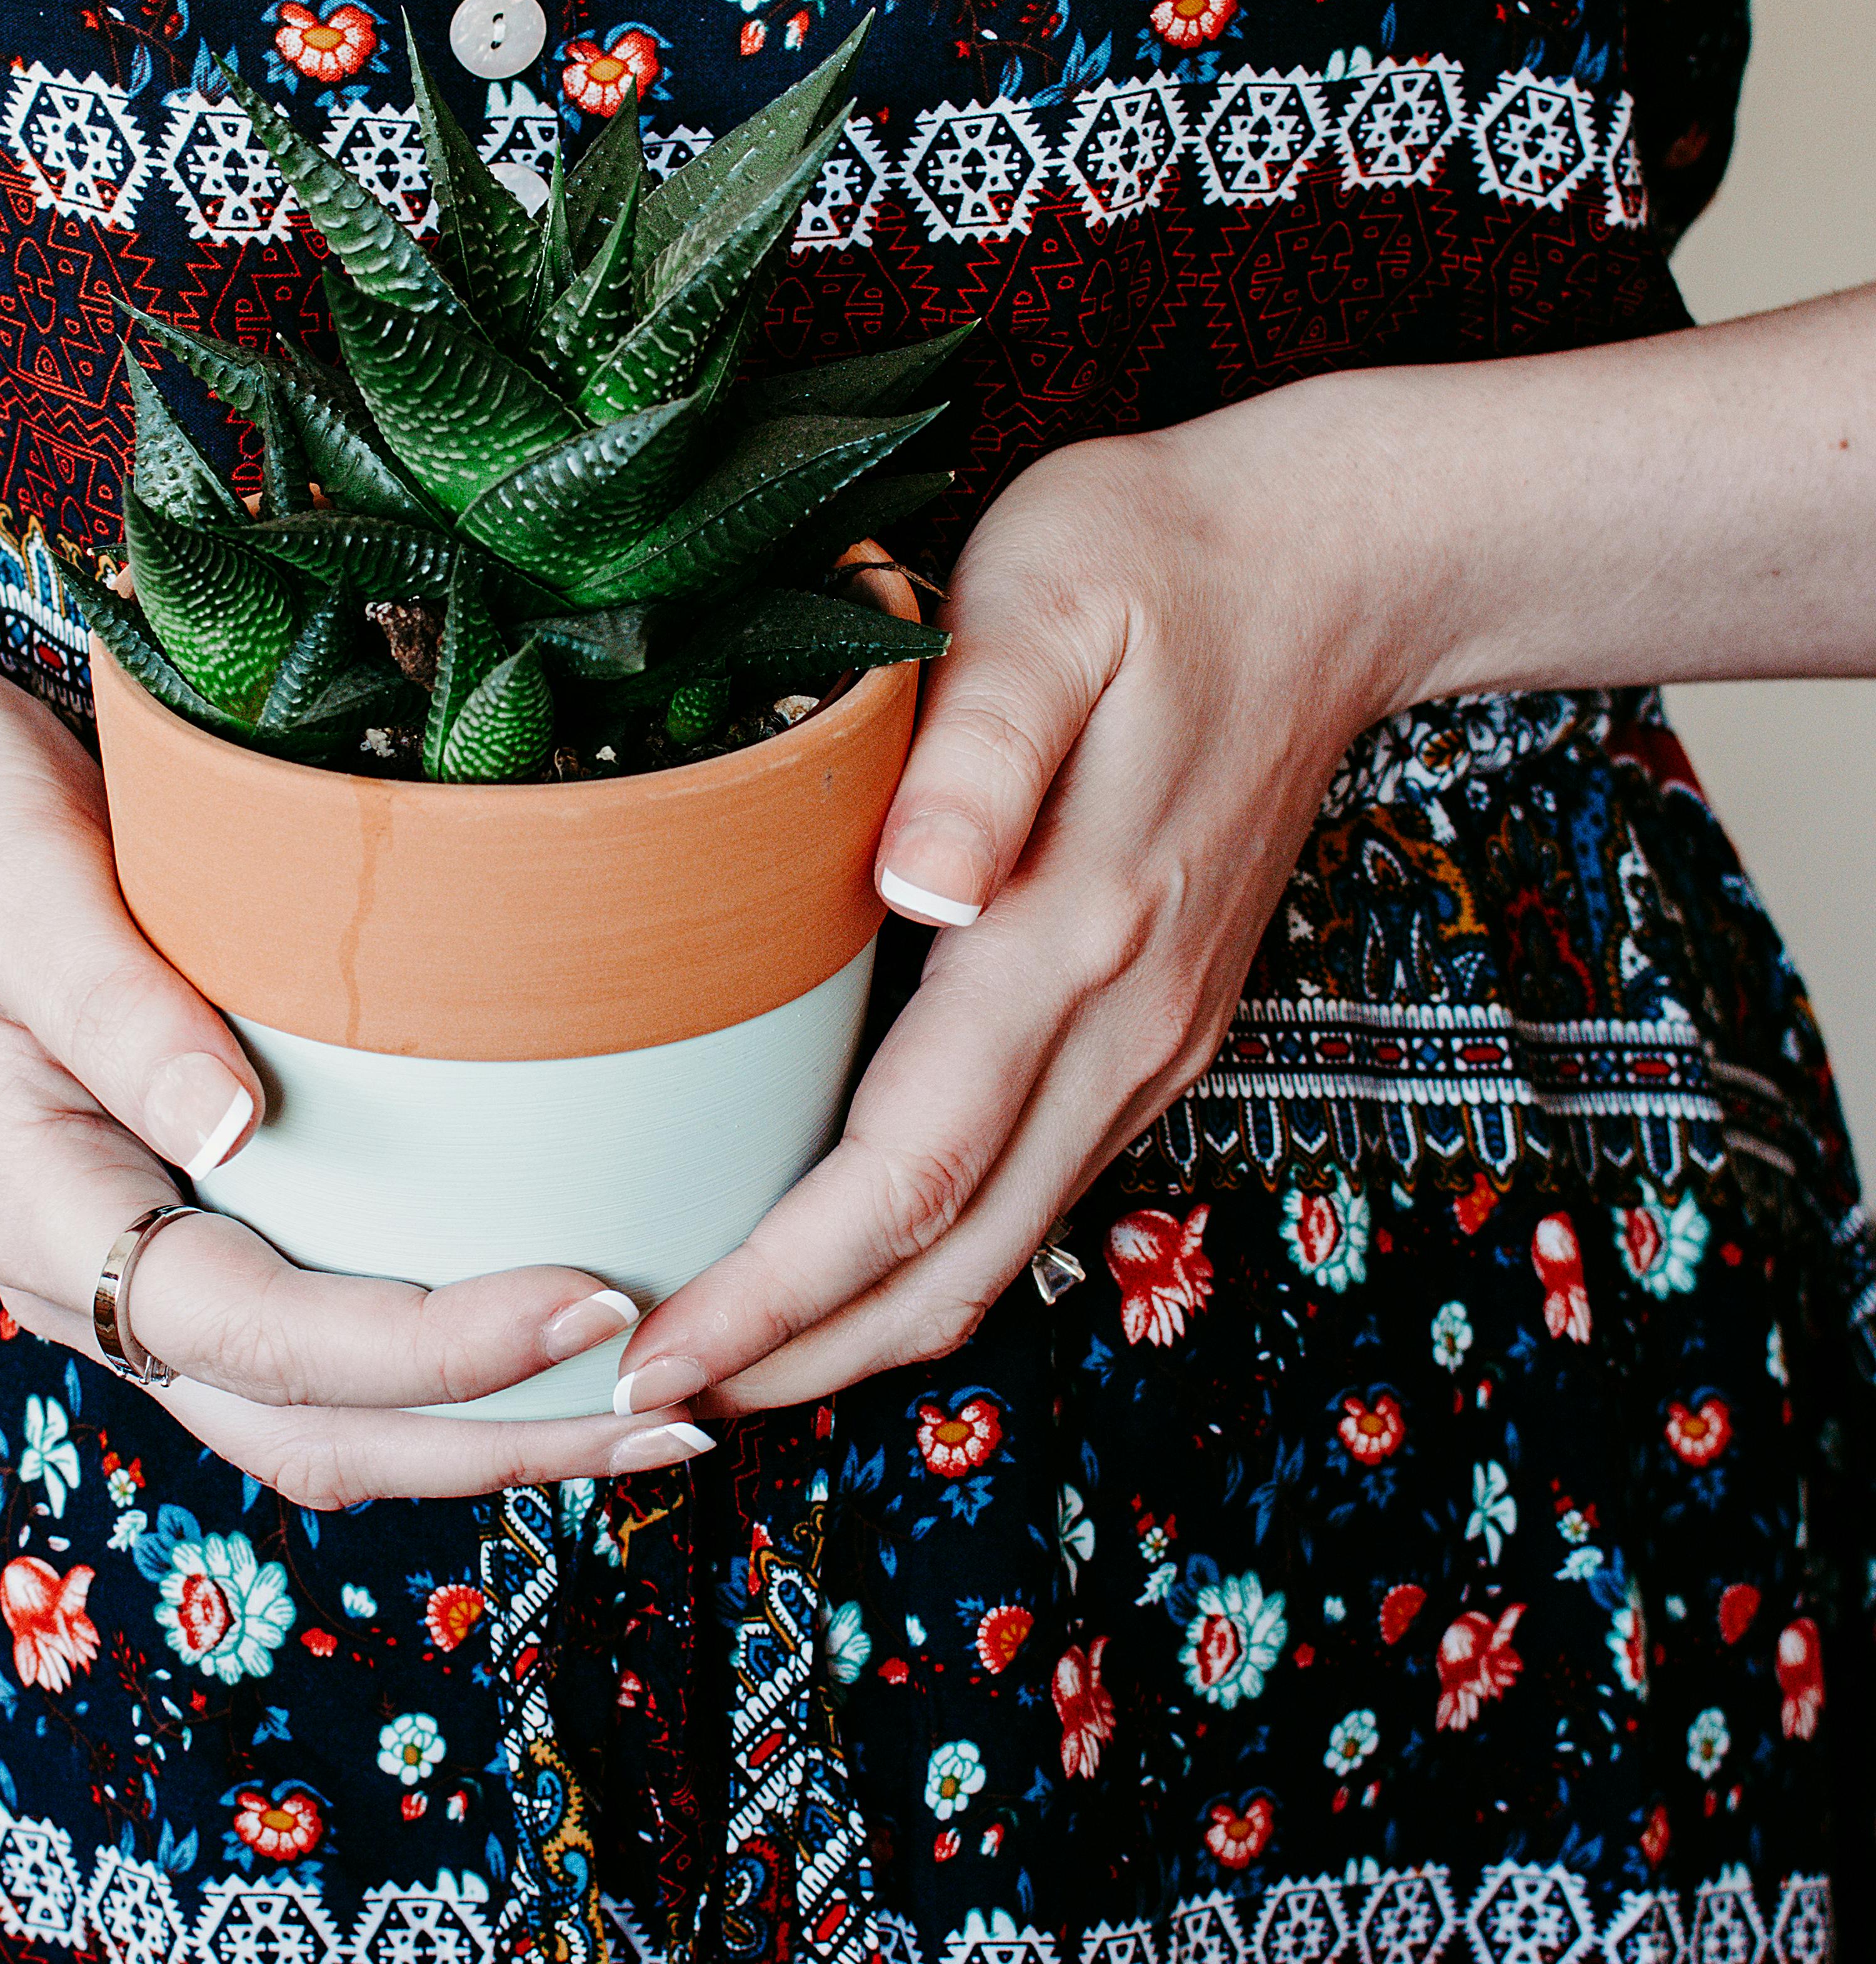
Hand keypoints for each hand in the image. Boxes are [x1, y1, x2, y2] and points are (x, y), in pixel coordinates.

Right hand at [0, 649, 708, 1502]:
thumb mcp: (21, 884)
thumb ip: (121, 1010)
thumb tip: (236, 1130)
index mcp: (40, 1215)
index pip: (267, 1336)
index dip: (438, 1347)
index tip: (598, 1298)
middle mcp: (89, 1278)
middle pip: (314, 1430)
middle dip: (497, 1439)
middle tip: (676, 1418)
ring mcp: (138, 1265)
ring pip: (324, 1419)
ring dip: (485, 1431)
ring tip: (652, 1412)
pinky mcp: (188, 1224)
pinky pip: (323, 1349)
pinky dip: (443, 1372)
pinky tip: (553, 1339)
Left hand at [608, 391, 1414, 1414]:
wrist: (1329, 569)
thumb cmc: (1150, 562)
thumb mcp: (1047, 606)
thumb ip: (978, 750)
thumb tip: (921, 883)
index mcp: (1073, 935)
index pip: (903, 1174)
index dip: (775, 1287)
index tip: (654, 1352)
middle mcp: (1123, 1024)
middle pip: (950, 1260)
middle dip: (795, 1356)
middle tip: (634, 1401)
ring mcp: (1147, 1039)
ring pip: (994, 1246)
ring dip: (854, 1326)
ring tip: (710, 1362)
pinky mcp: (1150, 1027)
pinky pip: (1026, 1189)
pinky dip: (917, 1258)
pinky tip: (827, 1259)